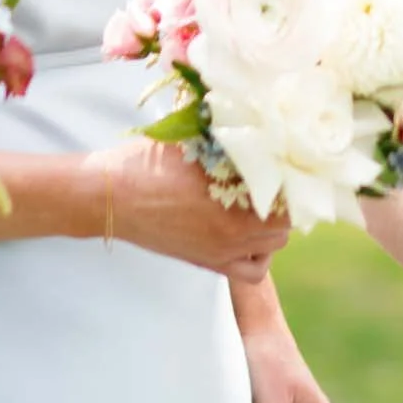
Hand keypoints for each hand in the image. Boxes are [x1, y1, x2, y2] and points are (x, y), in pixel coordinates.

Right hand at [89, 139, 289, 280]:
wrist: (110, 197)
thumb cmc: (148, 163)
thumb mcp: (195, 141)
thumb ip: (230, 142)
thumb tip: (261, 130)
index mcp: (234, 198)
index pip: (289, 195)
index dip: (292, 179)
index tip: (288, 166)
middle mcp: (234, 231)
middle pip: (286, 222)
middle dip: (286, 203)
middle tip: (276, 183)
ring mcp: (222, 252)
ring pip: (274, 247)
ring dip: (275, 227)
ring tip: (264, 206)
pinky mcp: (208, 263)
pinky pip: (252, 271)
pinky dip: (259, 256)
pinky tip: (249, 235)